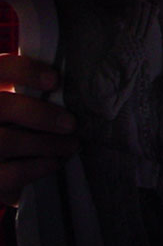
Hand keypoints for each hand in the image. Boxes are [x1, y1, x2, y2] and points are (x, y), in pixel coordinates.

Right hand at [0, 54, 78, 205]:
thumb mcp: (9, 99)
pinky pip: (9, 174)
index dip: (25, 70)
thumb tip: (65, 83)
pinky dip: (36, 168)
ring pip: (7, 141)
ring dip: (47, 144)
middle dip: (43, 115)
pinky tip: (54, 163)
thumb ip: (26, 90)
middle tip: (72, 124)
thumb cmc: (5, 122)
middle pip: (3, 107)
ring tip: (72, 145)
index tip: (55, 80)